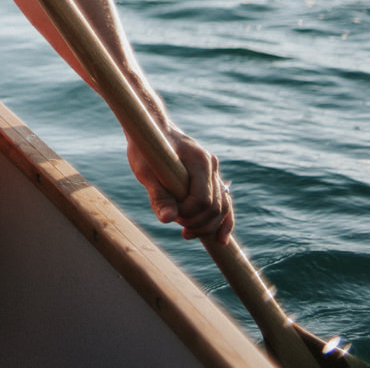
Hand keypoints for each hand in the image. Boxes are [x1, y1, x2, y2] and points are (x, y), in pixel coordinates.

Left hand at [128, 125, 233, 244]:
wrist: (152, 129)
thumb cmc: (146, 147)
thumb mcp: (145, 170)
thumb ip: (158, 195)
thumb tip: (167, 220)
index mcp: (199, 160)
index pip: (203, 200)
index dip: (189, 214)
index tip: (172, 216)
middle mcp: (212, 166)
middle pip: (216, 207)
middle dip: (198, 223)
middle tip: (178, 225)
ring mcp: (214, 172)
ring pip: (223, 208)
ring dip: (208, 226)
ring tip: (187, 233)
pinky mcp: (211, 179)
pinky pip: (223, 204)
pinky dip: (223, 222)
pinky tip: (219, 239)